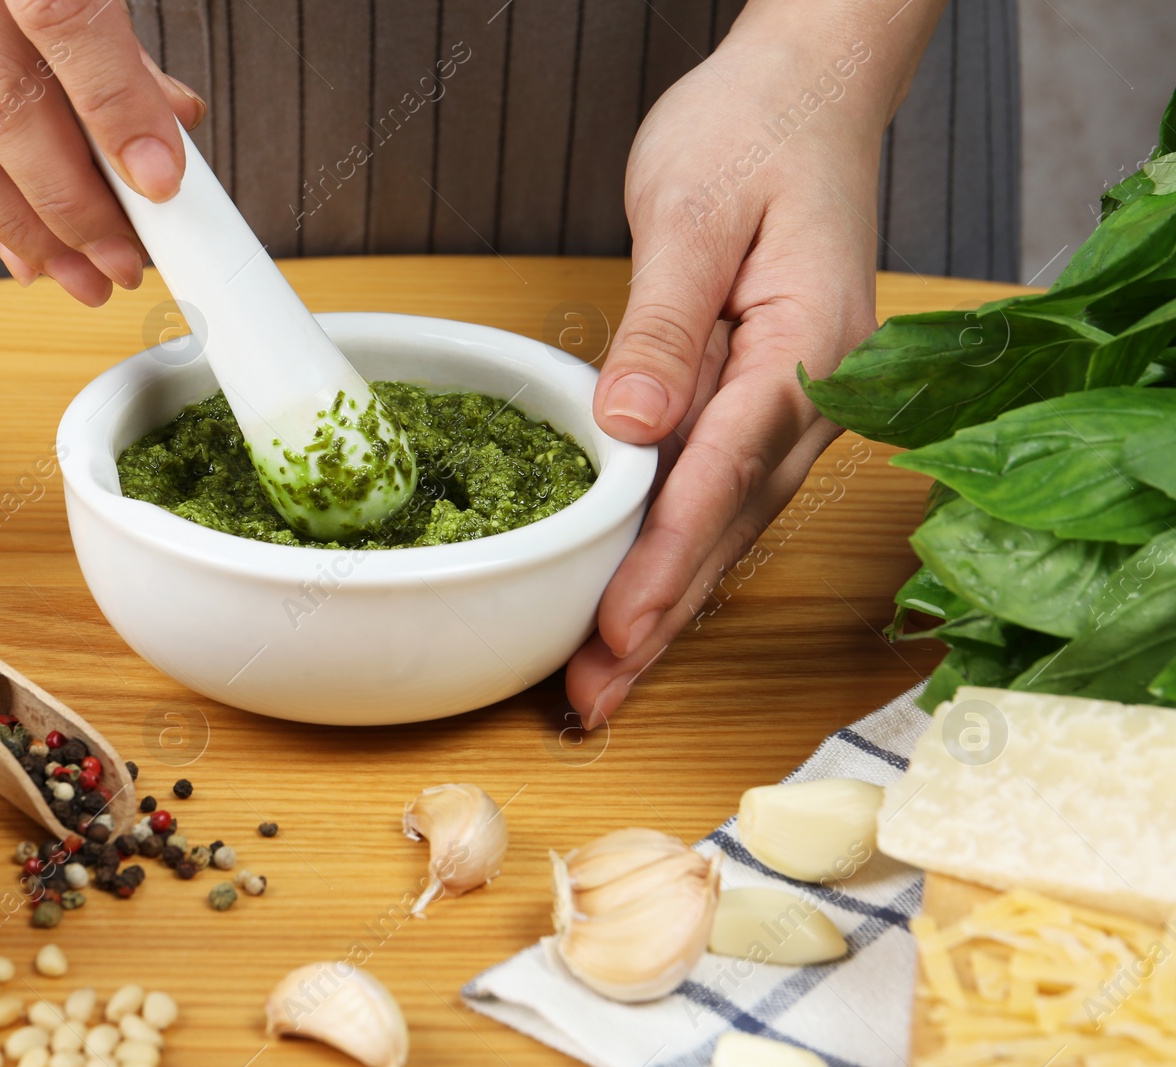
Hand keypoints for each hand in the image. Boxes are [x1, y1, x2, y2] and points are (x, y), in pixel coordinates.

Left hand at [565, 0, 944, 726]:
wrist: (804, 93)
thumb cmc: (751, 131)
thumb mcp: (690, 211)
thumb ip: (665, 324)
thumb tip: (633, 425)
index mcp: (809, 346)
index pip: (725, 471)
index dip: (666, 560)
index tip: (616, 629)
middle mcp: (814, 392)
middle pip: (728, 526)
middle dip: (659, 618)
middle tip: (592, 699)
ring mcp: (794, 405)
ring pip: (722, 526)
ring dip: (663, 606)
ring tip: (601, 683)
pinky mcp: (760, 404)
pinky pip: (714, 495)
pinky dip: (671, 556)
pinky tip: (634, 604)